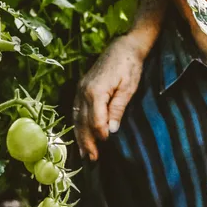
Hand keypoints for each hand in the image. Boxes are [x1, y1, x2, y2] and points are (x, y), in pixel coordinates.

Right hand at [73, 38, 145, 159]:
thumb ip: (118, 108)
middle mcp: (83, 91)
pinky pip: (76, 110)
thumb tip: (112, 130)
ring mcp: (80, 89)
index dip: (100, 135)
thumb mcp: (129, 87)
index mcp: (95, 92)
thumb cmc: (130, 66)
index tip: (107, 146)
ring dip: (80, 136)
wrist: (123, 46)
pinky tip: (80, 134)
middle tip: (92, 159)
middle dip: (87, 142)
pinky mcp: (81, 88)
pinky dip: (77, 124)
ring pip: (77, 118)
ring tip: (85, 153)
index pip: (96, 120)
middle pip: (83, 122)